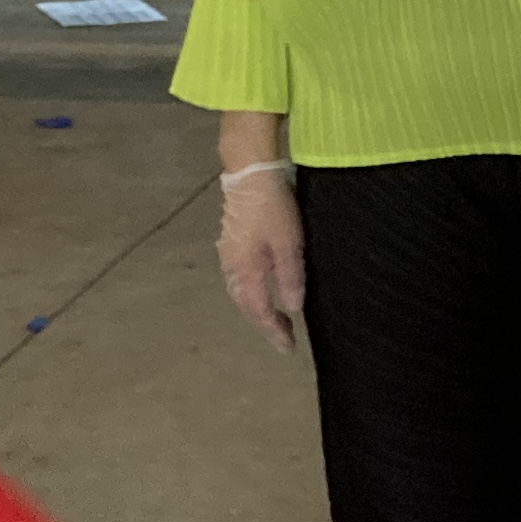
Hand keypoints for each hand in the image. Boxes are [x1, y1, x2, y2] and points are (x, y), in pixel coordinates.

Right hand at [215, 163, 306, 351]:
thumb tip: (292, 309)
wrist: (250, 173)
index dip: (274, 330)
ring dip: (255, 307)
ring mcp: (229, 252)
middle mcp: (232, 266)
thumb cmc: (273, 208)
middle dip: (264, 322)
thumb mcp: (289, 244)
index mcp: (246, 271)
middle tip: (284, 336)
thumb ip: (290, 277)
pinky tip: (259, 287)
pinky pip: (238, 276)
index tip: (288, 347)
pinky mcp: (232, 240)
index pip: (259, 311)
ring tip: (274, 317)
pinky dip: (250, 290)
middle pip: (246, 304)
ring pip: (240, 291)